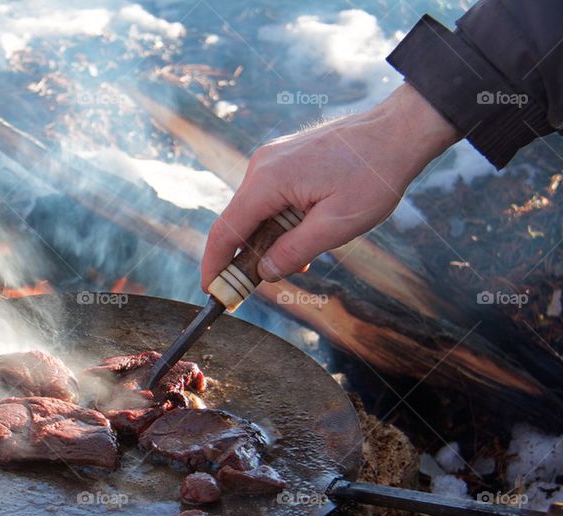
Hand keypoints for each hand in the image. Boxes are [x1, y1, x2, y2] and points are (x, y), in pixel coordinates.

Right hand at [201, 83, 460, 289]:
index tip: (211, 291)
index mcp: (268, 181)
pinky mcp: (284, 159)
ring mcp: (272, 160)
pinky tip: (303, 237)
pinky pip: (269, 198)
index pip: (226, 231)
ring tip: (299, 263)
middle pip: (237, 222)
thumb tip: (264, 272)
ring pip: (255, 211)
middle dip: (243, 258)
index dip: (214, 264)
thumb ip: (295, 251)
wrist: (398, 131)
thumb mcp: (337, 225)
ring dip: (267, 241)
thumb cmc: (373, 175)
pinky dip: (278, 223)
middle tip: (256, 288)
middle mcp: (262, 166)